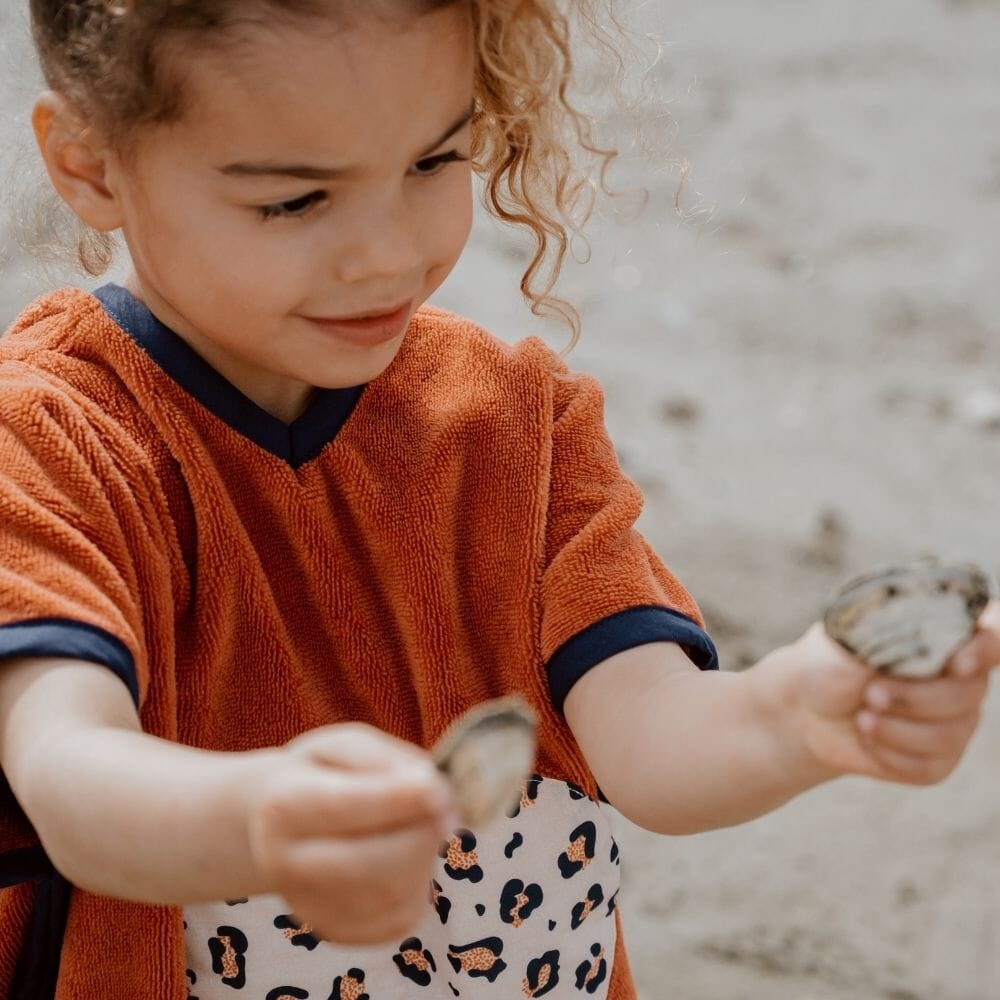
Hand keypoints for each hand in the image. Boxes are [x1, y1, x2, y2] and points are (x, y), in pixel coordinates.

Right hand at [246, 723, 456, 944]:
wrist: (284, 824)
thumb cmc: (324, 774)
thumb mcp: (345, 746)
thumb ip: (385, 759)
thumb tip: (431, 787)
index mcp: (283, 806)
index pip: (342, 808)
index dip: (395, 801)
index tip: (439, 790)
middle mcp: (286, 864)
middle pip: (367, 863)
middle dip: (420, 834)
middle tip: (444, 807)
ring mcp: (309, 906)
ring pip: (390, 894)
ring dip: (424, 856)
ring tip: (421, 825)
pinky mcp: (338, 932)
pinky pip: (399, 919)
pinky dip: (419, 884)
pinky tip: (407, 856)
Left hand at [761, 600, 999, 785]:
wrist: (805, 709)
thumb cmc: (829, 662)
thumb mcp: (849, 637)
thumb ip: (890, 630)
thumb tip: (919, 627)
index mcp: (944, 636)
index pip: (995, 634)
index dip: (987, 649)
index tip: (958, 663)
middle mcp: (961, 678)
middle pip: (970, 693)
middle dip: (913, 697)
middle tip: (870, 693)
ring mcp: (955, 721)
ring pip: (950, 734)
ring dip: (896, 728)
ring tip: (861, 715)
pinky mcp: (938, 759)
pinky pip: (930, 765)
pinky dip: (889, 753)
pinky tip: (866, 736)